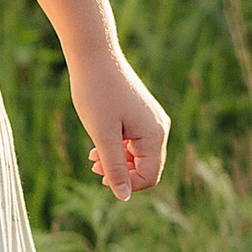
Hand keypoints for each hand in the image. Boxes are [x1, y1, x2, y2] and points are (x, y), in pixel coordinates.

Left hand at [69, 44, 170, 198]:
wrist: (94, 55)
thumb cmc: (96, 92)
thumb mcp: (103, 135)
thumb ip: (115, 167)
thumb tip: (124, 196)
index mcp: (154, 134)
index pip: (150, 176)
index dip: (127, 183)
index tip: (101, 175)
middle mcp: (159, 127)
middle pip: (146, 166)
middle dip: (121, 171)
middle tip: (93, 165)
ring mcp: (151, 119)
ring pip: (138, 154)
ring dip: (117, 160)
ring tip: (93, 157)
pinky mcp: (140, 113)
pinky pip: (133, 140)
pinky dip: (117, 146)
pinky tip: (98, 146)